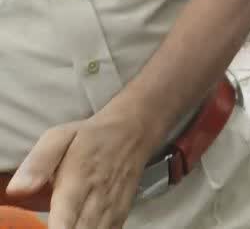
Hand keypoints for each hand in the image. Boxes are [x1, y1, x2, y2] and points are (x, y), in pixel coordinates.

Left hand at [7, 106, 158, 228]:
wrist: (133, 130)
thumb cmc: (90, 136)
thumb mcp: (58, 137)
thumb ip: (37, 164)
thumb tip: (16, 190)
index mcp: (77, 180)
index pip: (65, 221)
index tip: (52, 228)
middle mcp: (98, 197)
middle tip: (56, 224)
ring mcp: (113, 206)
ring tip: (69, 225)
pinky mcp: (122, 211)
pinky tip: (86, 228)